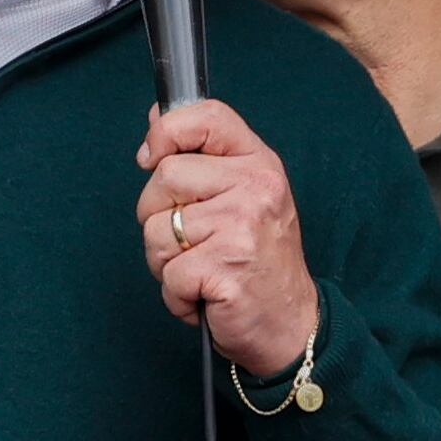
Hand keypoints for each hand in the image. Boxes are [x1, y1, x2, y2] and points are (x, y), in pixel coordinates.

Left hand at [136, 98, 317, 379]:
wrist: (288, 323)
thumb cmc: (255, 260)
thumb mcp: (240, 196)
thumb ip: (201, 158)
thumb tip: (156, 119)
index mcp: (258, 163)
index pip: (206, 117)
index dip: (166, 133)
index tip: (151, 158)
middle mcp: (256, 186)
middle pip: (164, 177)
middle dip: (158, 216)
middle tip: (193, 242)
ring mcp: (242, 225)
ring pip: (156, 229)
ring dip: (166, 261)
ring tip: (202, 271)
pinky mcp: (227, 266)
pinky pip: (167, 273)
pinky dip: (176, 295)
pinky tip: (205, 295)